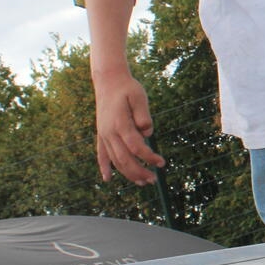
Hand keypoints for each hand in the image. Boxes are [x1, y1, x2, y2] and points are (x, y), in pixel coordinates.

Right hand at [93, 70, 163, 184]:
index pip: (136, 147)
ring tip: (142, 182)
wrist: (108, 81)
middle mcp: (109, 132)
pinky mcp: (101, 134)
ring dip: (128, 174)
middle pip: (124, 158)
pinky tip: (107, 179)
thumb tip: (147, 132)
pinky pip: (101, 154)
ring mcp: (103, 134)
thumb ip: (143, 115)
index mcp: (120, 123)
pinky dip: (104, 166)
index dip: (149, 157)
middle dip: (139, 172)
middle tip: (154, 180)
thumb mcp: (139, 96)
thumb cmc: (127, 88)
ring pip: (114, 160)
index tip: (162, 163)